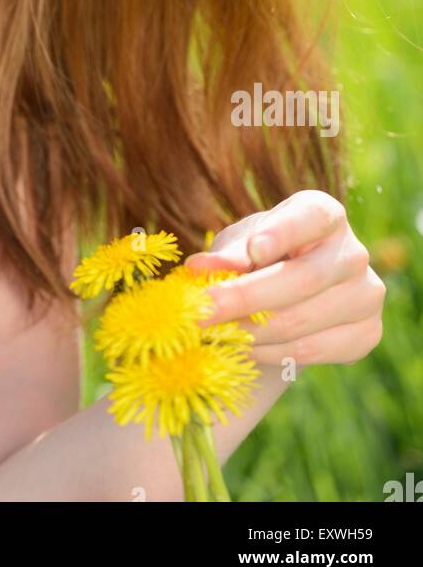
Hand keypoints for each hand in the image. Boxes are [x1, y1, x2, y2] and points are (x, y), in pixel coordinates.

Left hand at [183, 190, 385, 366]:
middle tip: (200, 312)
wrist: (288, 294)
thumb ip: (227, 254)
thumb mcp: (240, 244)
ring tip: (212, 331)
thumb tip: (200, 269)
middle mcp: (353, 252)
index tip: (253, 250)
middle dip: (245, 298)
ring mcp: (366, 295)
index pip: (312, 217)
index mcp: (325, 214)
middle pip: (303, 279)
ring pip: (302, 321)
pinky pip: (310, 350)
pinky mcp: (367, 334)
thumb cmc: (259, 255)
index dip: (285, 233)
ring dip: (249, 331)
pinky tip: (243, 348)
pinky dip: (269, 352)